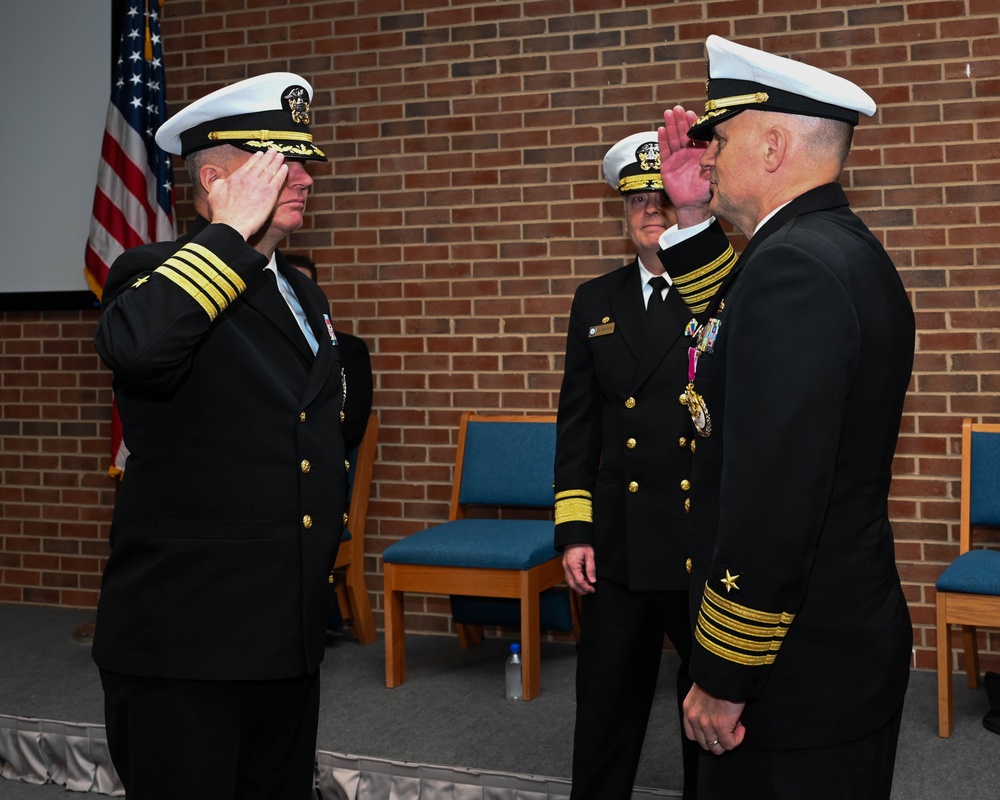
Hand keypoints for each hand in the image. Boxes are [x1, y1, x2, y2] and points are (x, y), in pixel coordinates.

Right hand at [207, 149, 288, 239]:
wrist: (232, 225)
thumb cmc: (222, 213)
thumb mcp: (214, 193)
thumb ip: (219, 183)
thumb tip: (222, 180)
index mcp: (236, 177)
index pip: (249, 164)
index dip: (256, 158)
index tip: (260, 154)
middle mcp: (249, 178)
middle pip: (262, 164)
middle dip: (268, 156)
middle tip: (274, 151)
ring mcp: (261, 185)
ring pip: (271, 169)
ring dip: (277, 161)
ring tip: (281, 156)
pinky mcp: (270, 194)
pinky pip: (278, 180)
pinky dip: (282, 173)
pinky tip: (285, 168)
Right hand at [563, 544, 596, 594]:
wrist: (574, 537)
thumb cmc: (582, 544)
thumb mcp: (590, 555)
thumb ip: (591, 568)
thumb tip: (592, 581)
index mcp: (572, 565)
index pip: (579, 581)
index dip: (586, 587)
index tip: (593, 589)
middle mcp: (567, 567)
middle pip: (572, 584)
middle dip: (581, 590)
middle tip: (590, 591)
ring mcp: (565, 567)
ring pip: (569, 582)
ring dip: (578, 587)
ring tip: (587, 587)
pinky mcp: (566, 566)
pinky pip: (569, 578)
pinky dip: (575, 582)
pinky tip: (582, 581)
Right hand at [658, 105, 711, 226]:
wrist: (694, 205)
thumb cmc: (706, 190)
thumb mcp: (714, 173)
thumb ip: (716, 160)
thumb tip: (724, 146)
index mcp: (701, 152)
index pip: (696, 134)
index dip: (693, 124)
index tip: (692, 113)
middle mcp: (688, 152)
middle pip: (683, 133)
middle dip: (681, 120)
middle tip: (678, 109)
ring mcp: (677, 158)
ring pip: (673, 139)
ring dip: (671, 125)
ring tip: (669, 113)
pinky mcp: (667, 166)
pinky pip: (664, 151)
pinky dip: (662, 140)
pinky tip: (661, 129)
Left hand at [683, 682, 745, 753]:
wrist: (725, 672)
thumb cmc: (717, 678)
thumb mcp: (701, 692)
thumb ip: (702, 706)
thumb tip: (714, 716)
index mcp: (688, 709)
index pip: (692, 735)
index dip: (707, 736)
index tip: (717, 730)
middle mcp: (694, 718)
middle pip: (705, 744)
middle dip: (718, 739)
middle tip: (729, 727)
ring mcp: (706, 724)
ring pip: (716, 747)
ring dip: (728, 739)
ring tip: (736, 725)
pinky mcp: (720, 726)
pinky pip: (729, 744)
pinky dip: (737, 739)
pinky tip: (741, 727)